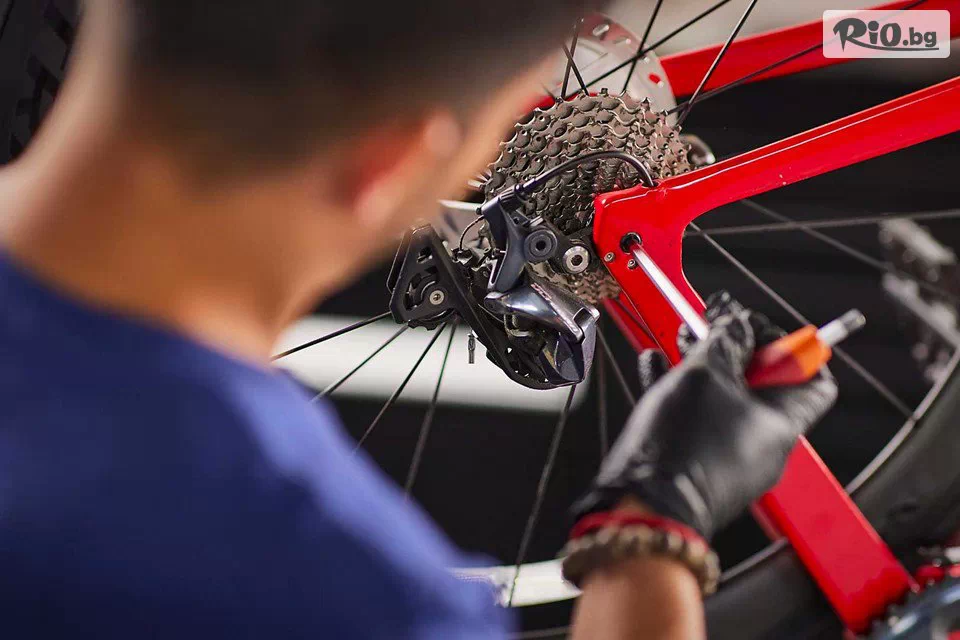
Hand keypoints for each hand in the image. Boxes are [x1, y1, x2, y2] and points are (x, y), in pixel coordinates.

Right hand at [572, 293, 838, 539]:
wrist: (642, 506)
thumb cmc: (682, 449)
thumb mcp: (705, 373)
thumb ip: (724, 339)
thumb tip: (734, 320)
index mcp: (782, 423)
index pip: (813, 377)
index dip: (788, 343)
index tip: (756, 325)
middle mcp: (762, 444)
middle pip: (762, 383)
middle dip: (735, 347)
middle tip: (711, 324)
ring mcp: (728, 457)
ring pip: (724, 399)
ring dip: (703, 364)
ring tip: (680, 339)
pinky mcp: (695, 464)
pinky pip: (695, 419)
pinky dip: (679, 389)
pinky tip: (656, 366)